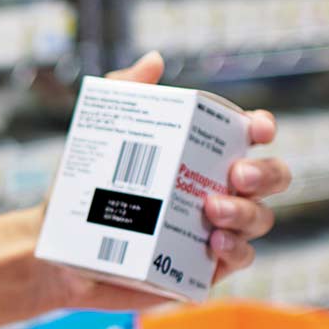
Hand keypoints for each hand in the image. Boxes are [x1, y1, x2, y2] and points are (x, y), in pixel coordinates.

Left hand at [31, 51, 289, 309]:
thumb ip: (126, 93)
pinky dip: (235, 249)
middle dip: (266, 173)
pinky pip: (239, 259)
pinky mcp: (202, 268)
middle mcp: (216, 189)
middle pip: (271, 178)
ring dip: (245, 212)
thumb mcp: (98, 138)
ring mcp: (214, 230)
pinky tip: (214, 242)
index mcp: (199, 155)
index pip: (248, 136)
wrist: (57, 250)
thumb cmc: (81, 191)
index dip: (262, 128)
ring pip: (259, 219)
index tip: (257, 129)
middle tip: (236, 174)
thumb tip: (154, 60)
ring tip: (213, 210)